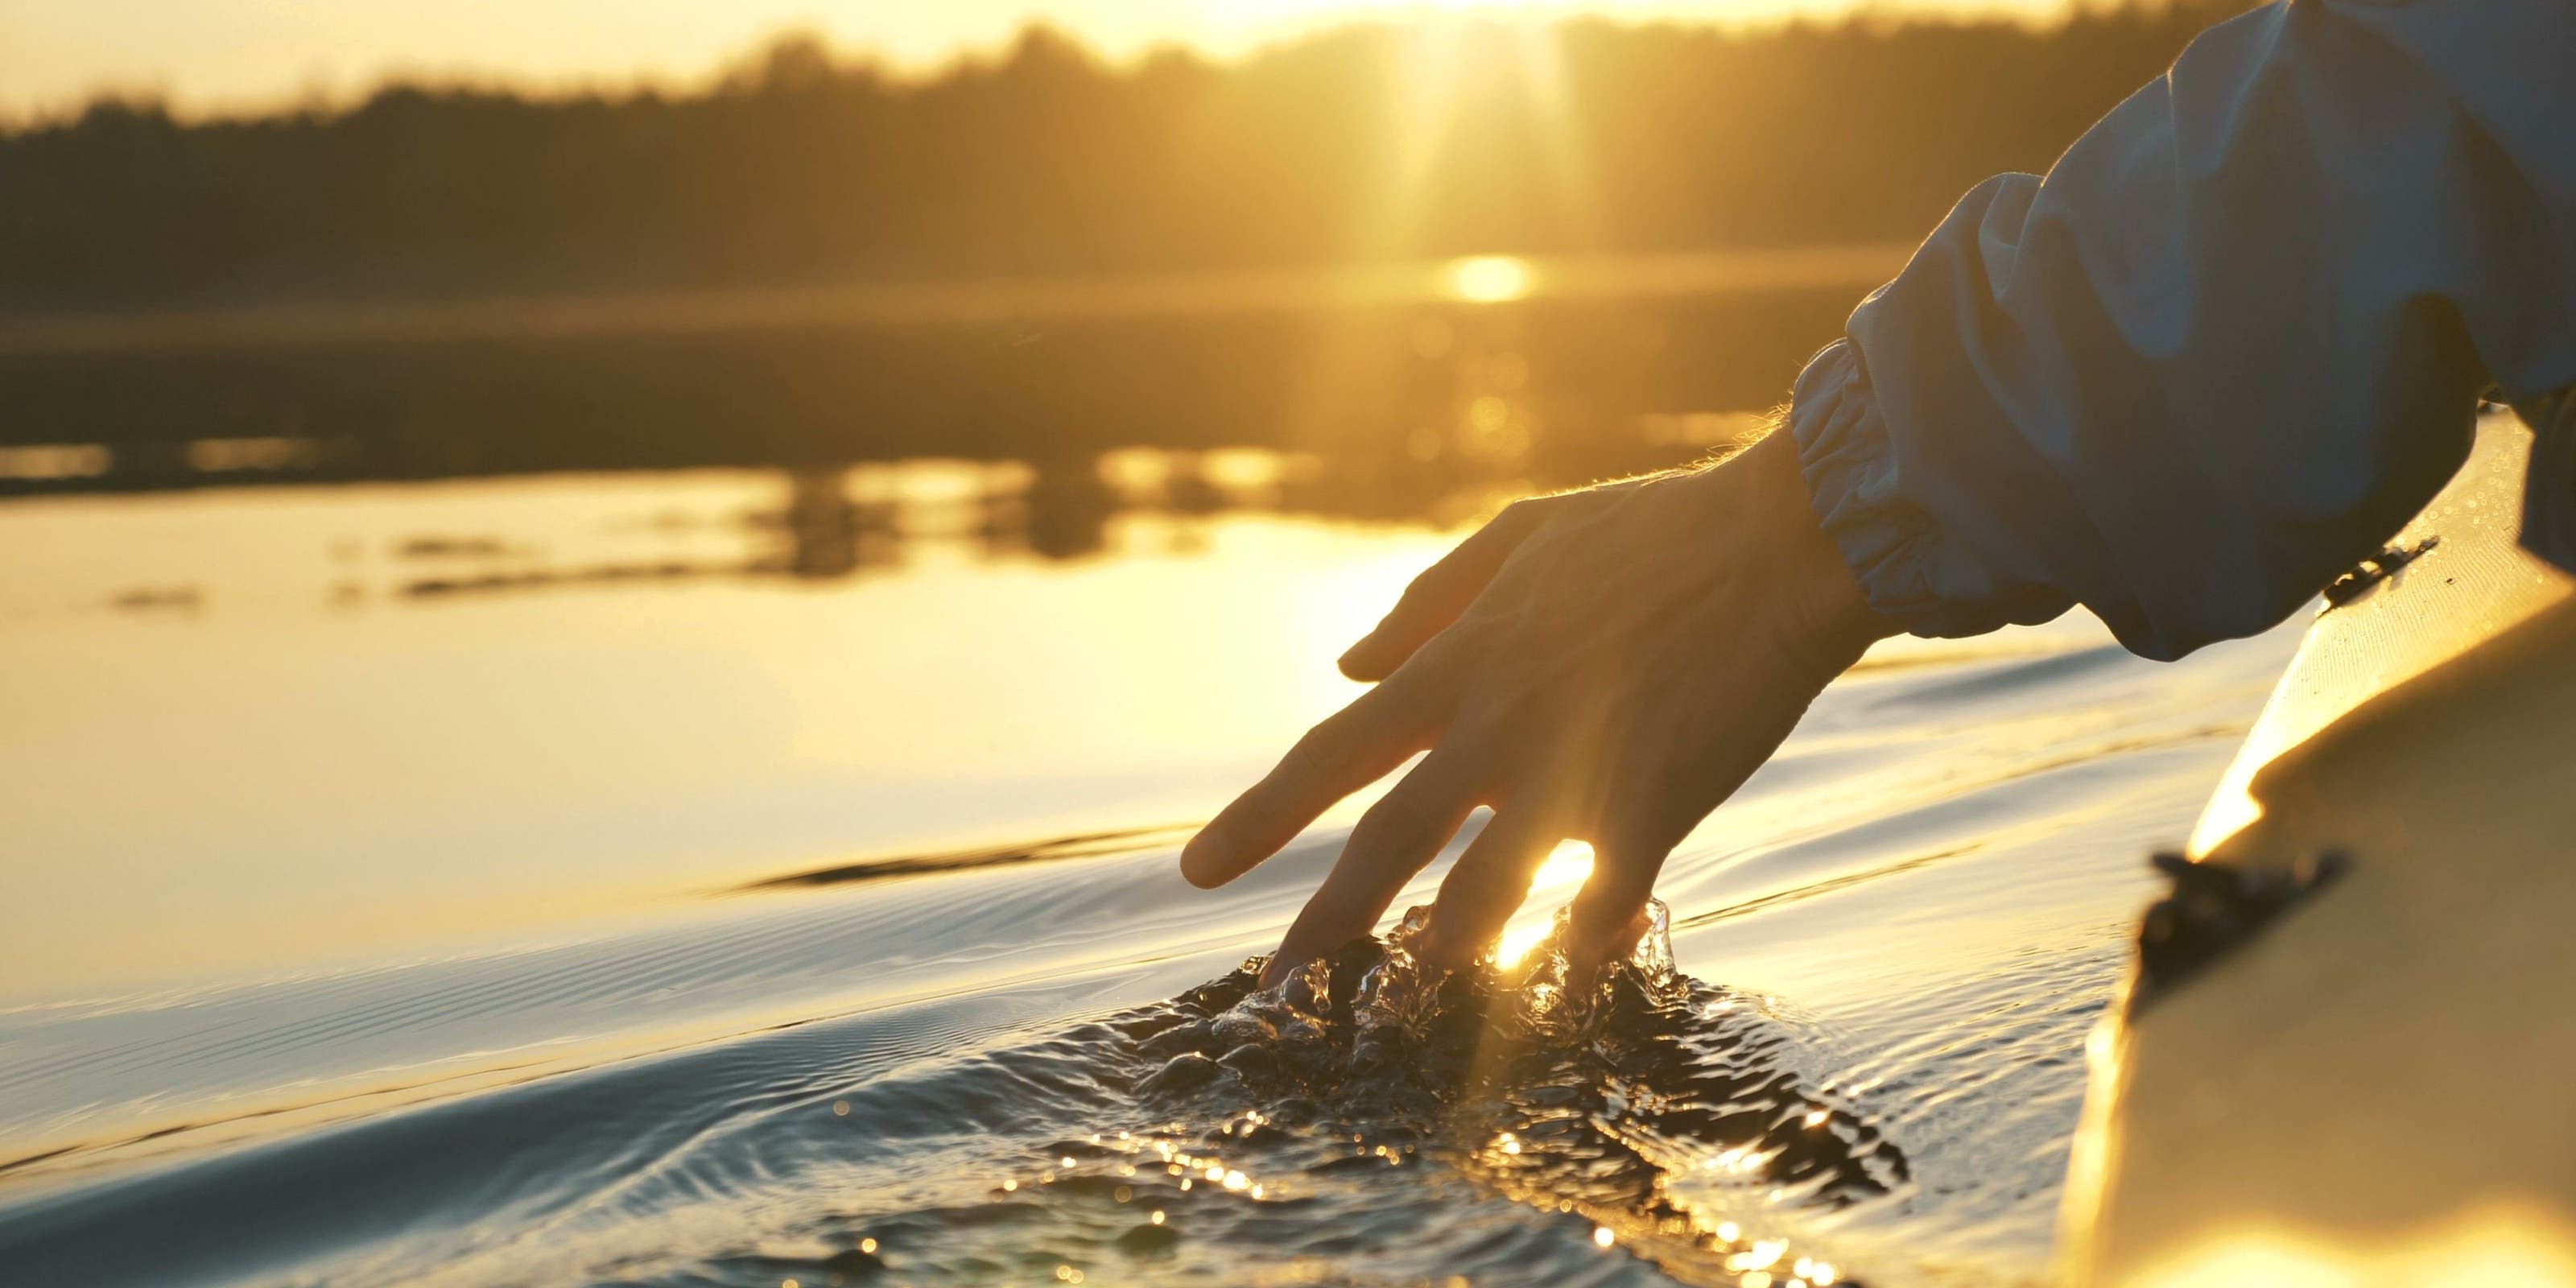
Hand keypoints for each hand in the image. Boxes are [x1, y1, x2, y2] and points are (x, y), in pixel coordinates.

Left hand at [1181, 427, 1895, 982]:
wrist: (1782, 542)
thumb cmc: (1656, 532)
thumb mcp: (1523, 538)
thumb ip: (1427, 602)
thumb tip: (1344, 662)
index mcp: (1461, 662)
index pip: (1332, 752)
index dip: (1260, 816)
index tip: (1197, 871)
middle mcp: (1497, 725)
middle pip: (1386, 842)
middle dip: (1322, 922)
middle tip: (1271, 985)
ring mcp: (1572, 773)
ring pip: (1480, 895)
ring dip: (1436, 960)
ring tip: (1397, 1011)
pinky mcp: (1650, 810)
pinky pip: (1596, 905)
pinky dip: (1578, 946)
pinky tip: (1567, 978)